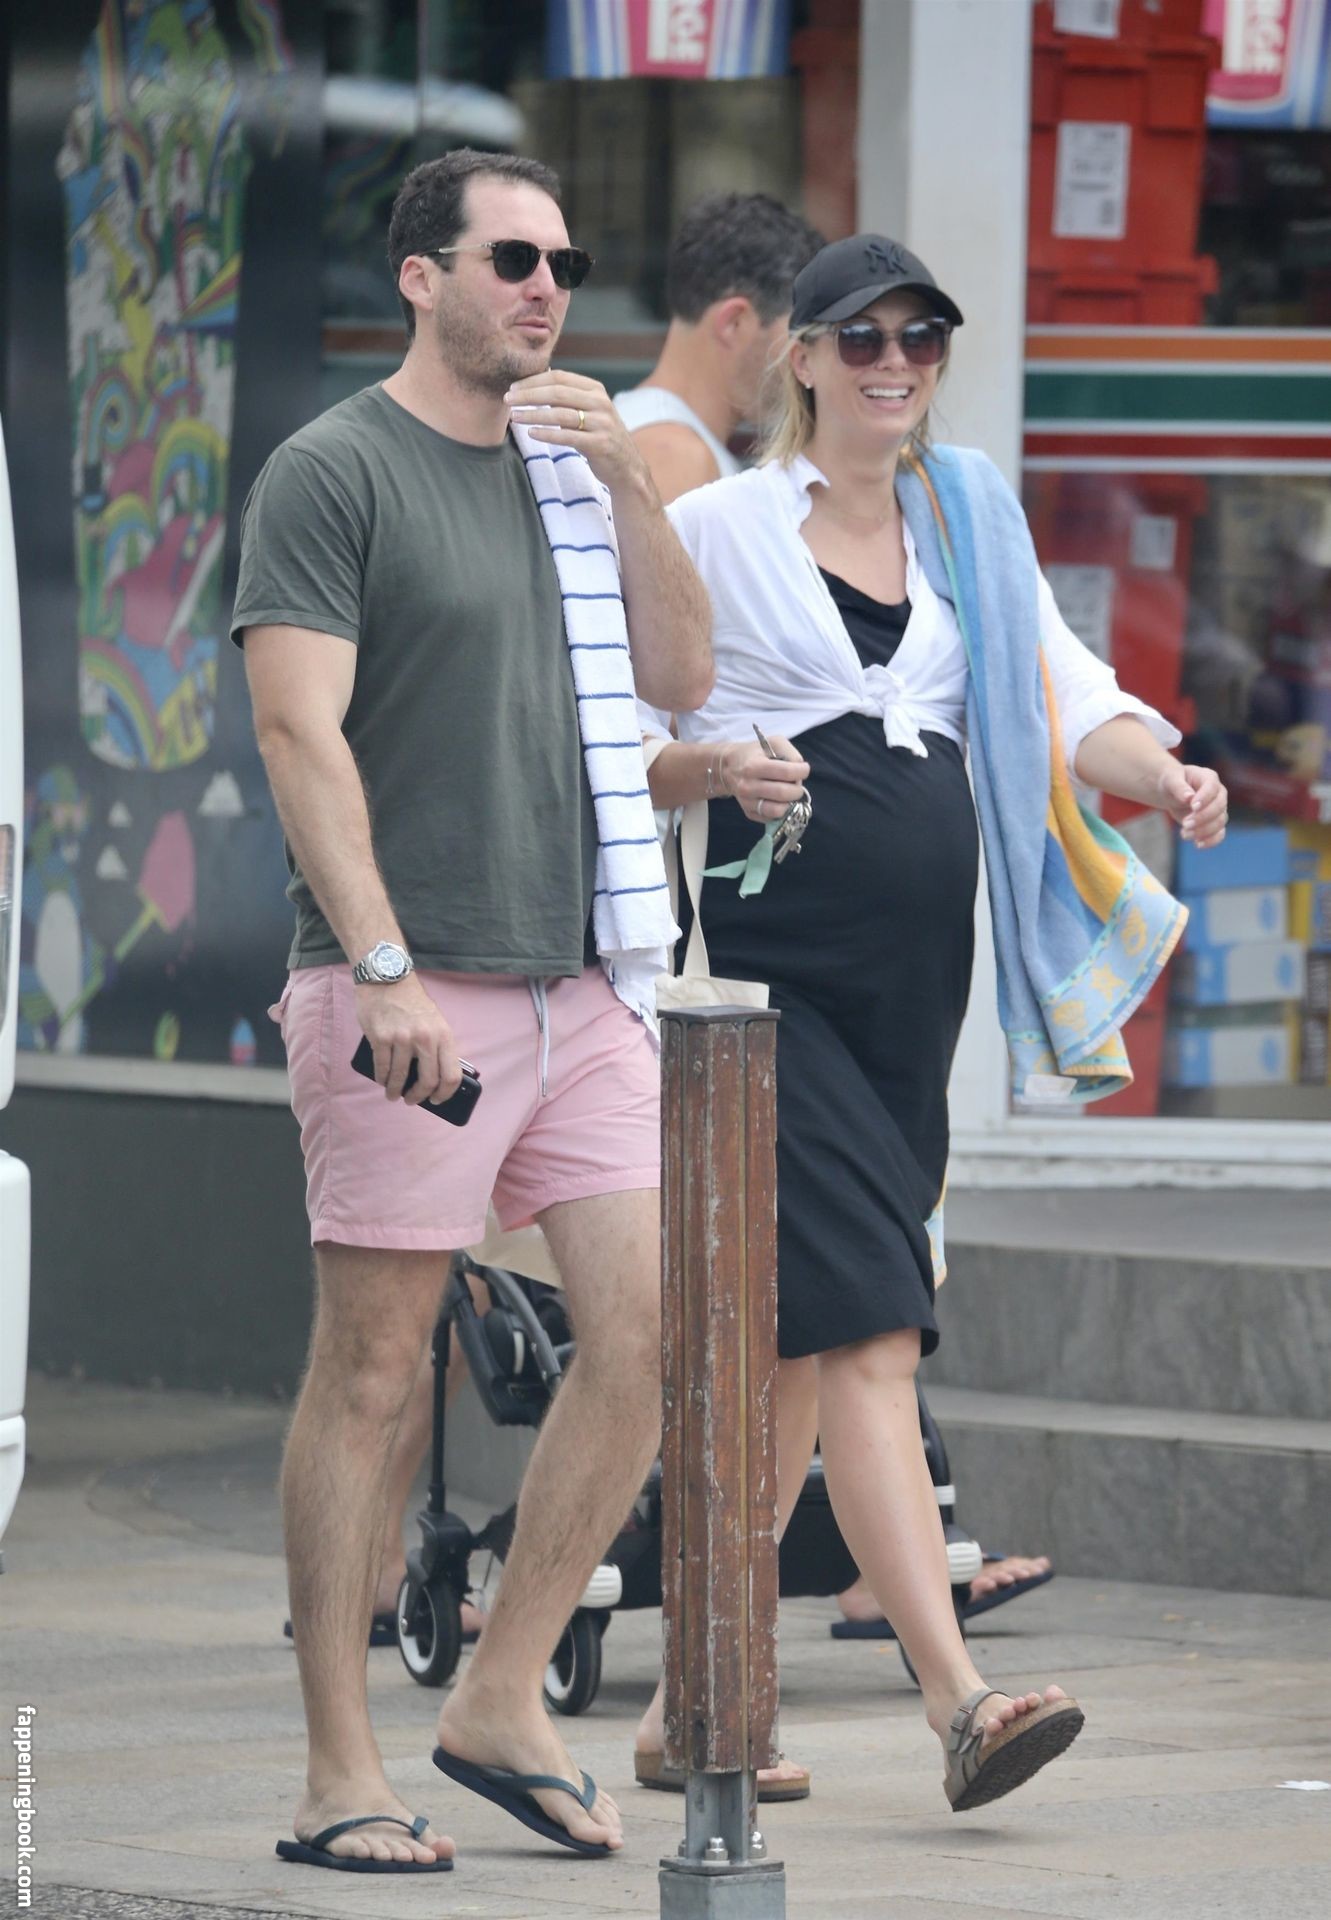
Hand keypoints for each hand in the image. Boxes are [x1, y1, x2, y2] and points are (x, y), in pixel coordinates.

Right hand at [355, 974, 461, 1105]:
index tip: (436, 1100)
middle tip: (411, 1100)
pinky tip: (382, 1080)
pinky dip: (382, 1078)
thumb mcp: (435, 1021)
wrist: (387, 978)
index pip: (451, 1075)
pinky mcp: (381, 1037)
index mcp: (444, 1035)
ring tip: (392, 1094)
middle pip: (427, 1081)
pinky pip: (382, 1067)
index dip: (445, 1094)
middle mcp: (425, 1038)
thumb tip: (435, 1078)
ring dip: (395, 1091)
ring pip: (400, 1077)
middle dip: (418, 1097)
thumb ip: (438, 1046)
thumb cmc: (412, 1003)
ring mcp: (402, 1038)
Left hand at [506, 370, 644, 490]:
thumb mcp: (588, 411)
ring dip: (533, 414)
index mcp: (595, 389)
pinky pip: (568, 437)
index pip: (559, 377)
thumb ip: (567, 398)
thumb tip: (535, 384)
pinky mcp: (600, 444)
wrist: (626, 467)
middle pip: (557, 392)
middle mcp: (600, 402)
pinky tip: (532, 433)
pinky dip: (548, 434)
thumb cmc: (600, 437)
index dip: (533, 381)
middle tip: (507, 400)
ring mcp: (601, 423)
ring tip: (514, 417)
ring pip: (560, 414)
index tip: (513, 388)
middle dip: (529, 395)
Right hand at [717, 735, 810, 824]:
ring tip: (789, 794)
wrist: (729, 767)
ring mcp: (747, 801)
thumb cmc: (755, 753)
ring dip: (790, 803)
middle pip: (783, 793)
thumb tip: (800, 774)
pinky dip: (780, 811)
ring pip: (777, 810)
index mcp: (754, 765)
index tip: (803, 769)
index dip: (802, 771)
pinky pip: (771, 818)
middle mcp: (748, 786)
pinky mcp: (748, 812)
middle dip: (797, 790)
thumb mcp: (773, 742)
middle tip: (797, 784)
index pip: (786, 772)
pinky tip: (779, 800)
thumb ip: (790, 753)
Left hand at [1157, 762, 1227, 847]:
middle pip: (1219, 806)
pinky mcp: (1214, 822)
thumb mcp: (1171, 780)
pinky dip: (1211, 841)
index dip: (1205, 798)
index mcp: (1208, 777)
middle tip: (1185, 824)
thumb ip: (1179, 787)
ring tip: (1184, 834)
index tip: (1192, 806)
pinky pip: (1220, 834)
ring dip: (1204, 831)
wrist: (1172, 793)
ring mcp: (1219, 809)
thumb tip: (1188, 797)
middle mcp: (1218, 793)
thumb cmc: (1172, 782)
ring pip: (1220, 822)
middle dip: (1203, 817)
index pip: (1212, 787)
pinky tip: (1198, 844)